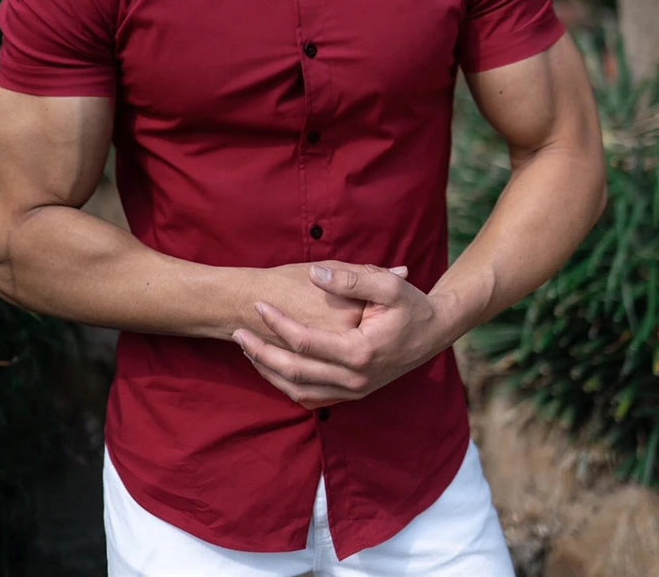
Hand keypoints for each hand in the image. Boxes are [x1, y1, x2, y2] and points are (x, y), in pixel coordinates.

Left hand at [232, 263, 453, 409]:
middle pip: (294, 372)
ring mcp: (354, 392)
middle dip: (261, 352)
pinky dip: (287, 386)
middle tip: (236, 332)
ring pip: (299, 391)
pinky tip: (271, 367)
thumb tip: (314, 272)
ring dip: (269, 372)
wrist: (434, 333)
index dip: (277, 323)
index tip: (257, 305)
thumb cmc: (411, 304)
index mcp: (361, 351)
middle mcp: (355, 379)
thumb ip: (350, 278)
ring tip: (247, 349)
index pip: (305, 342)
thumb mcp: (388, 284)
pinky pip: (312, 399)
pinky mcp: (353, 395)